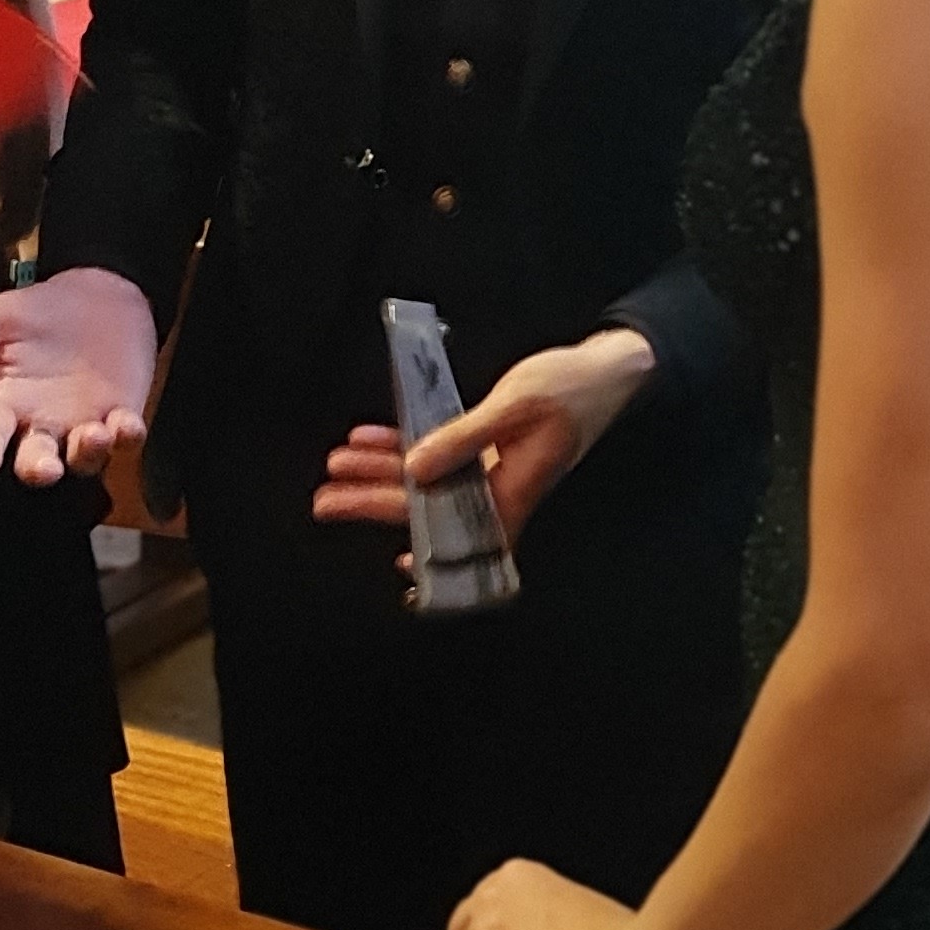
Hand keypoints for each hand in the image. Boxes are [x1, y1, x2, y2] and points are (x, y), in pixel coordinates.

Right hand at [0, 262, 156, 484]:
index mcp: (4, 405)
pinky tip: (125, 424)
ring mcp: (82, 426)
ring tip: (92, 435)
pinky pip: (125, 437)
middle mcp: (41, 426)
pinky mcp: (121, 418)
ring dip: (87, 453)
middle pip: (35, 461)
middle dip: (37, 469)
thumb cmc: (36, 311)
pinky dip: (127, 434)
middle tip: (42, 469)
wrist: (98, 294)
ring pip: (81, 459)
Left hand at [312, 329, 653, 542]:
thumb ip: (464, 439)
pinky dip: (403, 445)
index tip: (394, 558)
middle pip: (426, 506)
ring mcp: (490, 471)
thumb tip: (415, 470)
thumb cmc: (570, 388)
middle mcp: (497, 491)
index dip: (420, 546)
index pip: (452, 527)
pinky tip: (369, 438)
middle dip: (373, 500)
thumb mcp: (514, 408)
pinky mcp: (485, 449)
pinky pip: (437, 454)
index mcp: (511, 492)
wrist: (606, 371)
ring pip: (425, 480)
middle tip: (323, 498)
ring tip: (337, 461)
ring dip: (380, 470)